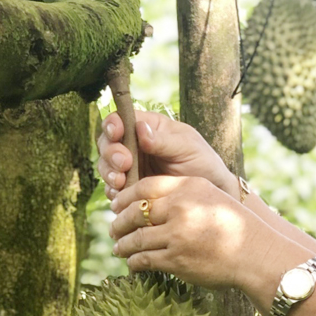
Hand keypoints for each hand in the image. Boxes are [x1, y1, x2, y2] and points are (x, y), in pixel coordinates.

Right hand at [97, 110, 237, 200]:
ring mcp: (130, 167)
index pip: (121, 119)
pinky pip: (113, 189)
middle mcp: (135, 145)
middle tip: (123, 164)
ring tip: (121, 182)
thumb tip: (140, 129)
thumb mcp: (187, 147)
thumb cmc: (203, 163)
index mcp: (148, 127)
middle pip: (107, 143)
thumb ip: (163, 141)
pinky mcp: (130, 188)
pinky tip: (122, 195)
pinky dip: (114, 192)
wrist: (210, 195)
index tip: (117, 133)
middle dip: (110, 153)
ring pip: (106, 166)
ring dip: (109, 173)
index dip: (113, 124)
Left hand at [109, 175, 290, 290]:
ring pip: (135, 238)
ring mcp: (177, 234)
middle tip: (114, 228)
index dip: (126, 197)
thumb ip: (184, 194)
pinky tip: (132, 263)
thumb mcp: (212, 197)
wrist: (256, 255)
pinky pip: (144, 259)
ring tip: (118, 248)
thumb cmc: (236, 227)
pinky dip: (134, 262)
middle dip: (119, 222)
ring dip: (123, 244)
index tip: (118, 205)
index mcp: (189, 186)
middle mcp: (181, 207)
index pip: (145, 187)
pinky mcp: (176, 259)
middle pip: (135, 212)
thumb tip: (151, 201)